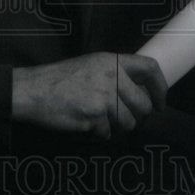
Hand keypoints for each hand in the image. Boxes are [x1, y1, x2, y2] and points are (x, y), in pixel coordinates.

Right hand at [12, 52, 167, 139]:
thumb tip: (139, 91)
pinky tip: (86, 122)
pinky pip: (108, 133)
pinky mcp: (94, 115)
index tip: (160, 102)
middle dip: (139, 117)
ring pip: (128, 122)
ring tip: (101, 119)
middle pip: (143, 104)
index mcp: (111, 61)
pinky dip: (99, 132)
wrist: (34, 90)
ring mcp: (103, 96)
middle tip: (129, 119)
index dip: (160, 87)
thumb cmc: (60, 79)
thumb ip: (114, 73)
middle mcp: (111, 76)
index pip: (150, 68)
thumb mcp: (91, 65)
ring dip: (117, 126)